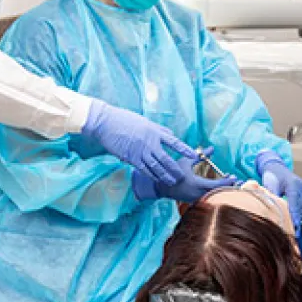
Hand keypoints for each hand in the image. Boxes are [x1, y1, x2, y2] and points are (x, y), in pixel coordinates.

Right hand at [82, 101, 197, 185]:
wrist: (106, 123)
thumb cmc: (124, 119)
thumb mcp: (144, 121)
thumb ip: (158, 128)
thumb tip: (170, 133)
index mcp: (154, 131)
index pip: (174, 142)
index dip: (185, 149)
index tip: (195, 155)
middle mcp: (150, 142)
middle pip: (166, 158)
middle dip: (175, 169)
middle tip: (182, 176)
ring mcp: (140, 150)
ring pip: (156, 167)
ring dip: (165, 175)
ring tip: (172, 182)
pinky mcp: (131, 157)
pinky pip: (144, 169)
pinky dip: (151, 175)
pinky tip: (157, 180)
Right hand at [132, 147, 237, 202]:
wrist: (162, 186)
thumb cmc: (173, 171)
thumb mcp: (186, 161)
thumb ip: (199, 156)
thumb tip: (211, 148)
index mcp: (196, 184)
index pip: (216, 185)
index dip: (226, 182)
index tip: (234, 176)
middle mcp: (198, 194)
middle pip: (219, 193)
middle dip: (230, 187)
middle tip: (239, 180)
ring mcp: (196, 199)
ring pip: (215, 197)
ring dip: (224, 190)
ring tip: (233, 183)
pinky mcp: (195, 202)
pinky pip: (209, 198)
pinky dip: (217, 193)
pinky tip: (222, 187)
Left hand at [256, 151, 301, 233]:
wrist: (277, 168)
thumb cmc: (272, 175)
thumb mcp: (270, 184)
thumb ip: (272, 196)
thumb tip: (272, 211)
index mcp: (294, 184)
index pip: (295, 202)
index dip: (294, 215)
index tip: (293, 226)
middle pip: (301, 207)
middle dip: (296, 220)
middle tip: (291, 233)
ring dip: (298, 219)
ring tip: (292, 231)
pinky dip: (299, 215)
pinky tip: (293, 223)